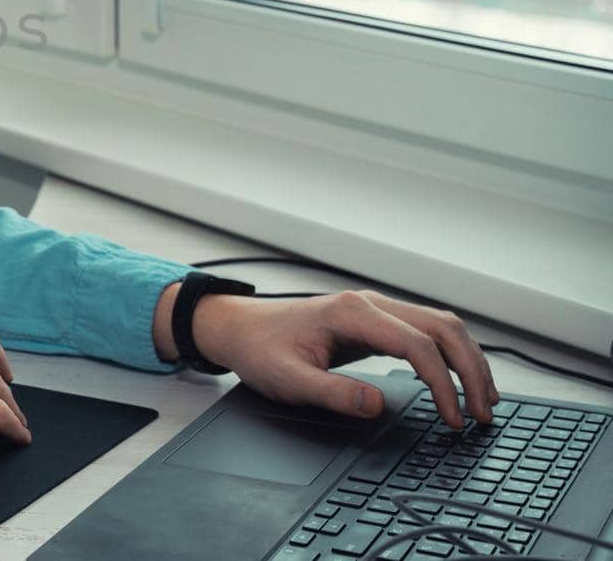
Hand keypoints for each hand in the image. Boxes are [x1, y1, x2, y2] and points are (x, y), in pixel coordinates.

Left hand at [185, 289, 499, 428]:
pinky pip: (427, 332)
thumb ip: (331, 393)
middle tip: (484, 414)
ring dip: (468, 360)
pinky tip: (460, 381)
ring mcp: (375, 309)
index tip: (452, 419)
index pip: (417, 345)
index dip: (442, 384)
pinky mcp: (376, 321)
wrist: (240, 327)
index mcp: (352, 313)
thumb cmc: (261, 350)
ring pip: (441, 325)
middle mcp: (370, 304)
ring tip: (484, 401)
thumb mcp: (287, 379)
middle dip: (471, 370)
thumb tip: (376, 405)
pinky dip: (452, 355)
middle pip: (442, 328)